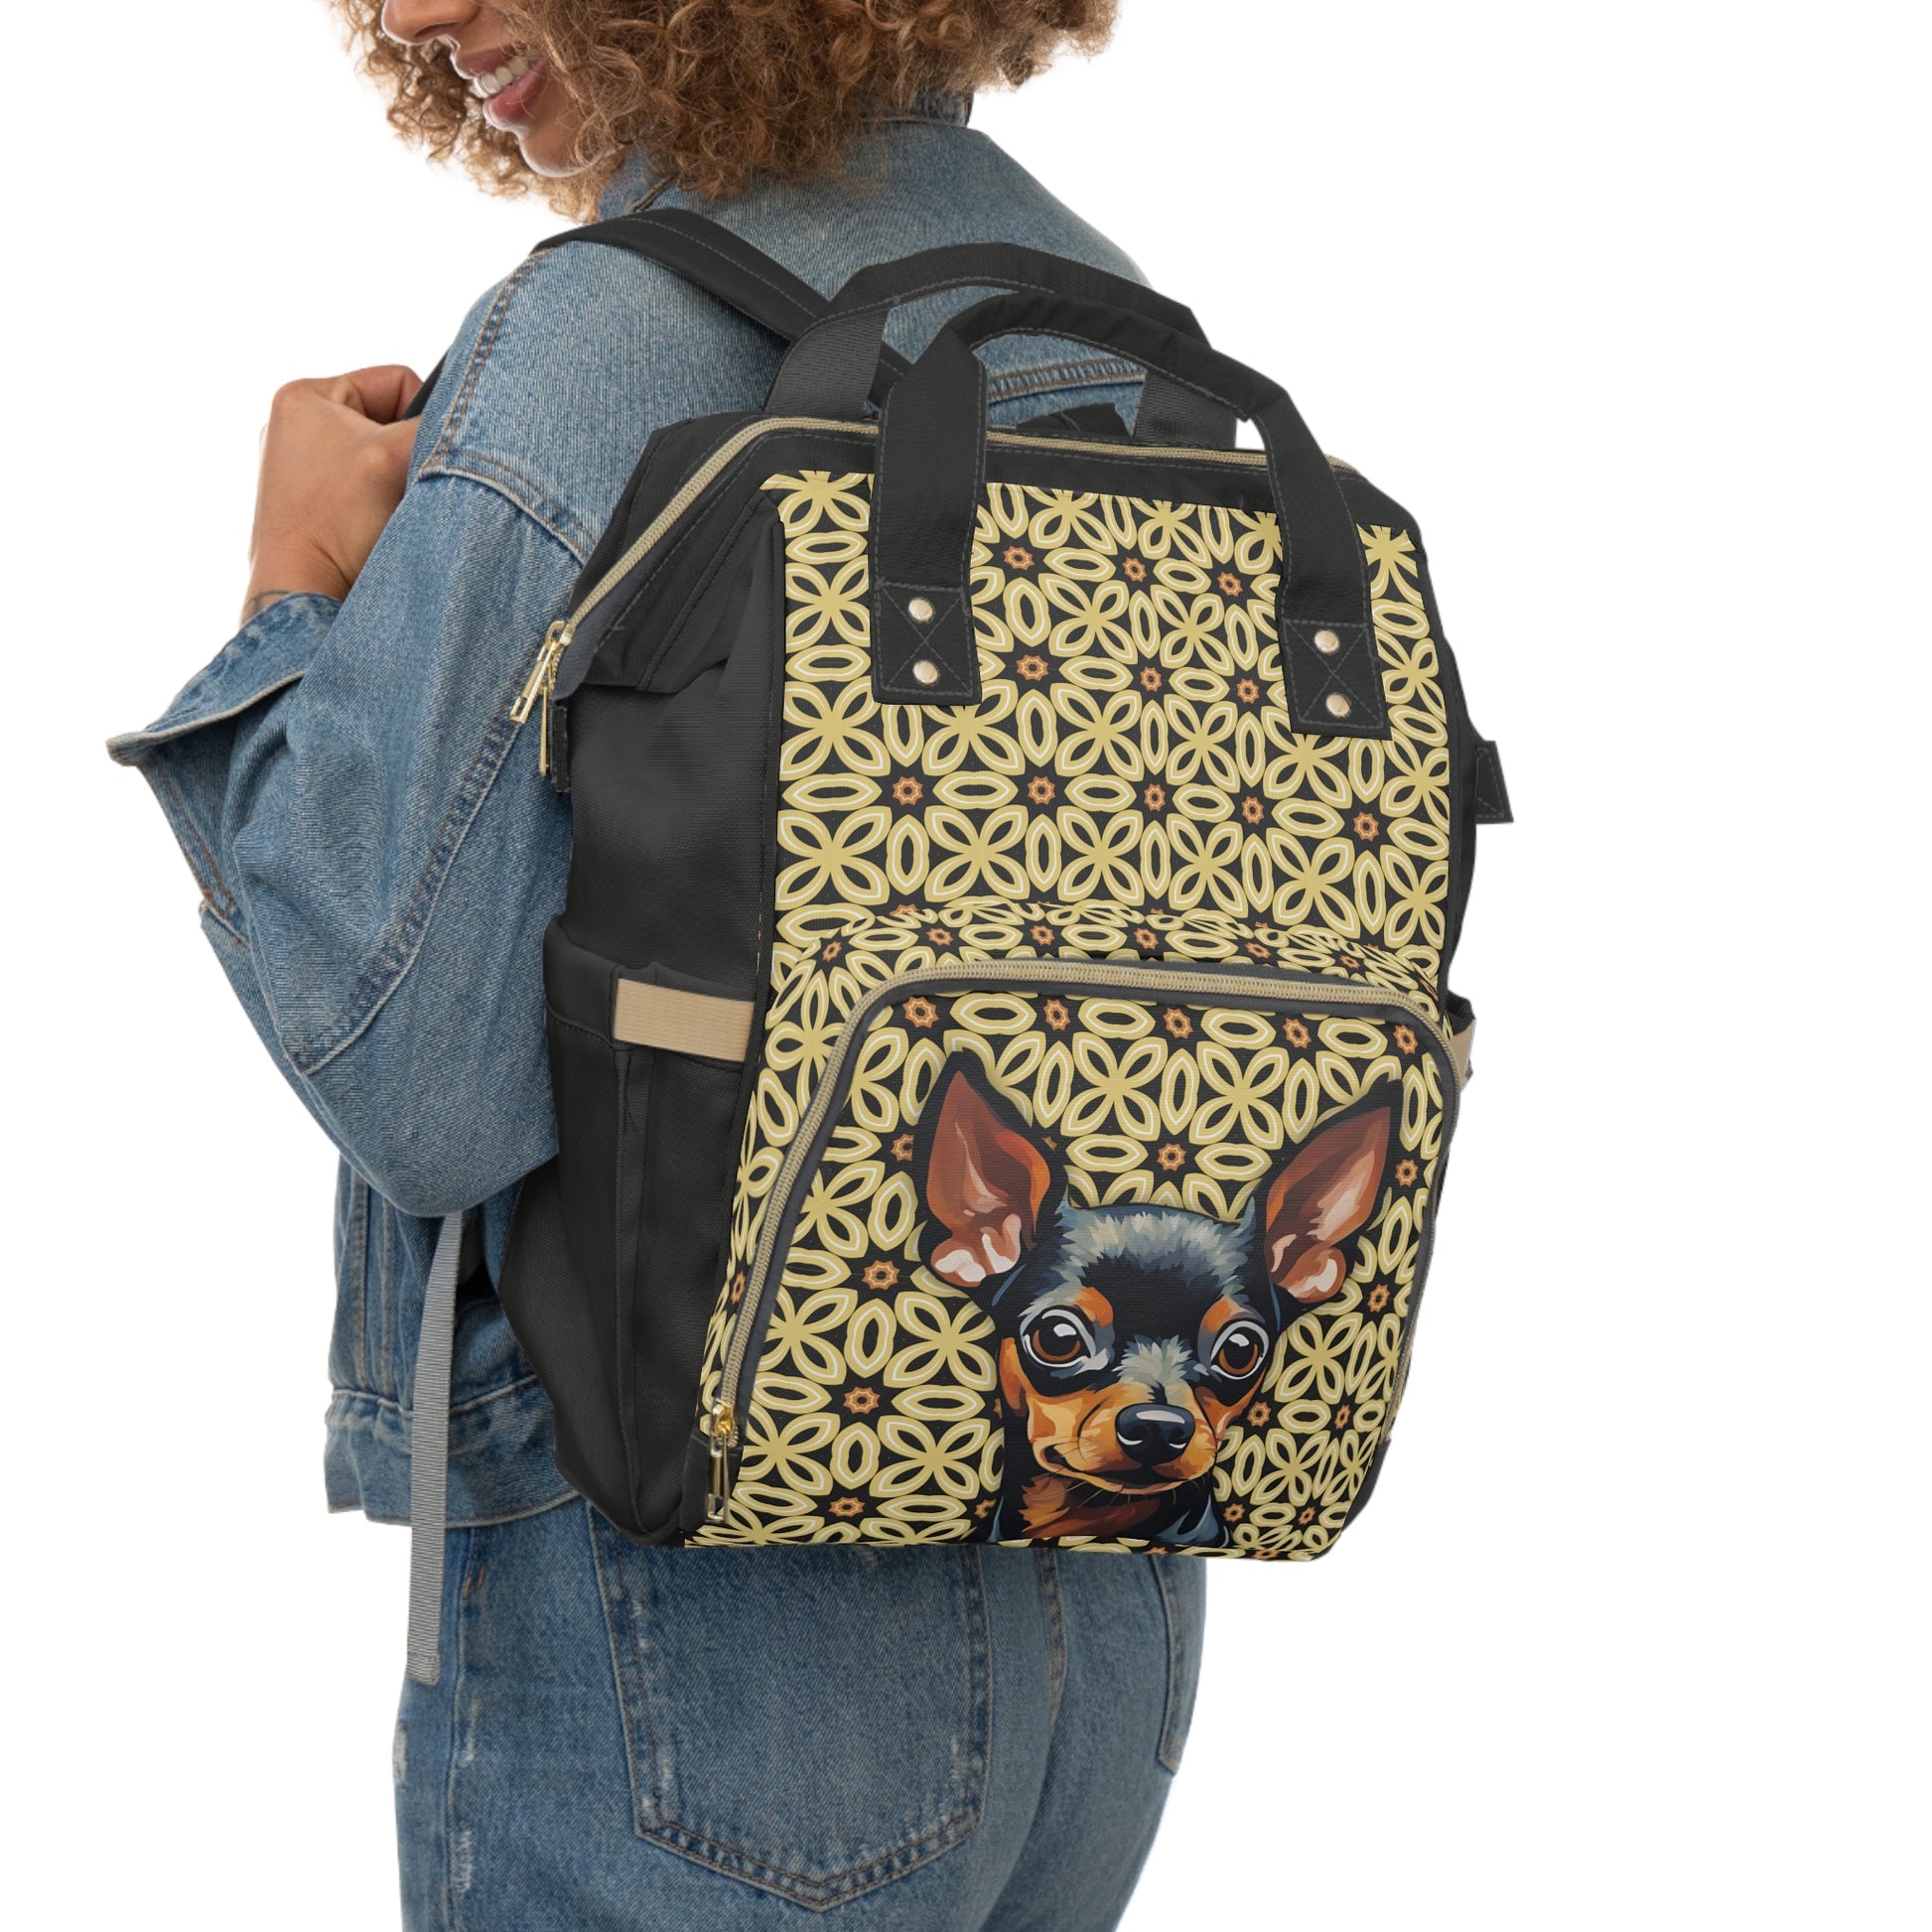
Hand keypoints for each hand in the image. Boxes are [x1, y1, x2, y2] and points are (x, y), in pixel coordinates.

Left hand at [241, 364, 421, 625]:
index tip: (415, 459)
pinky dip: (382, 508)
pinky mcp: (312, 507)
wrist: (304, 599)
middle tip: (401, 489)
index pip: (397, 381)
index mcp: (303, 397)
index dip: (422, 418)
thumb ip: (438, 426)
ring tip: (386, 515)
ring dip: (397, 486)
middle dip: (407, 456)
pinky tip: (374, 531)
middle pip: (391, 424)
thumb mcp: (396, 456)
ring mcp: (302, 470)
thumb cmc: (336, 526)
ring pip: (383, 461)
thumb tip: (480, 417)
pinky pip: (368, 492)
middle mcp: (296, 428)